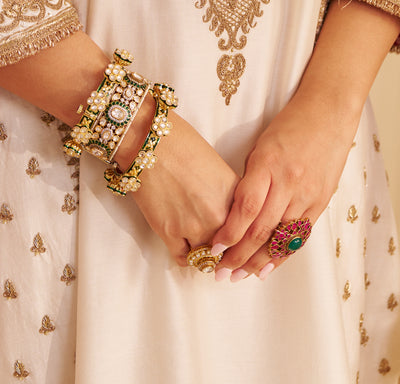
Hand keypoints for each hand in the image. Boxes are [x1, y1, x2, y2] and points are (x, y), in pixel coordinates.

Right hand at [128, 109, 238, 266]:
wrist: (151, 141)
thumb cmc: (183, 145)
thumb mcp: (220, 169)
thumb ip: (230, 197)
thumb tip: (230, 218)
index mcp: (237, 198)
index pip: (248, 234)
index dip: (243, 242)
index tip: (238, 246)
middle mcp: (220, 216)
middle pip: (229, 251)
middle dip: (224, 251)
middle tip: (218, 250)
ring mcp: (195, 227)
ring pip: (206, 258)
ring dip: (203, 253)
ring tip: (198, 244)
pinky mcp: (170, 233)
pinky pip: (183, 259)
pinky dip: (184, 255)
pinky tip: (183, 244)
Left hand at [209, 89, 356, 280]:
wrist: (329, 113)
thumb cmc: (290, 125)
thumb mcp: (262, 146)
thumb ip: (251, 178)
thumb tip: (235, 211)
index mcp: (269, 164)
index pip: (246, 207)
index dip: (229, 232)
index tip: (213, 248)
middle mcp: (289, 182)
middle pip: (262, 228)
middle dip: (239, 255)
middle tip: (220, 273)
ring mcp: (308, 194)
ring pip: (281, 237)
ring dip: (259, 261)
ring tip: (240, 276)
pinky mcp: (321, 202)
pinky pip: (300, 235)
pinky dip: (283, 254)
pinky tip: (268, 267)